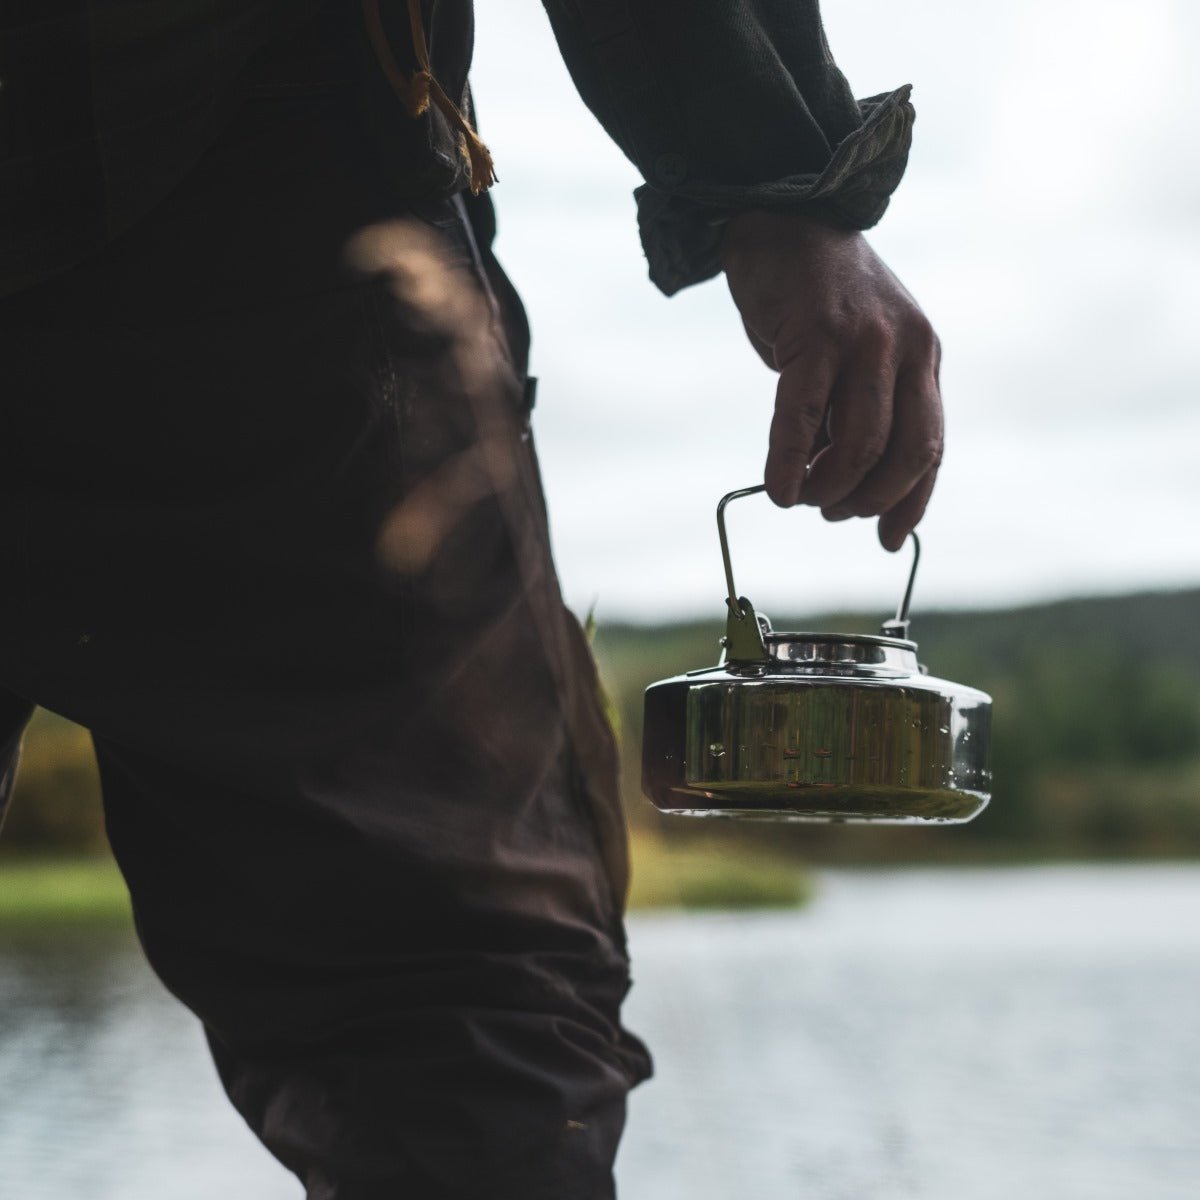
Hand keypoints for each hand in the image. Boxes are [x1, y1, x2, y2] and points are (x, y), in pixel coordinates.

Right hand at [720, 210, 942, 551]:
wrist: (782, 218)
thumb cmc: (812, 297)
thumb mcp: (857, 350)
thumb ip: (860, 405)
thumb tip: (842, 480)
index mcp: (922, 356)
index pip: (931, 447)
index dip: (911, 502)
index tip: (889, 540)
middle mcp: (906, 349)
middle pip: (905, 453)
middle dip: (867, 499)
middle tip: (831, 512)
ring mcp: (866, 340)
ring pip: (861, 444)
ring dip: (830, 489)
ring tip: (801, 499)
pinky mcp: (817, 336)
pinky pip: (804, 419)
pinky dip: (789, 464)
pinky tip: (777, 490)